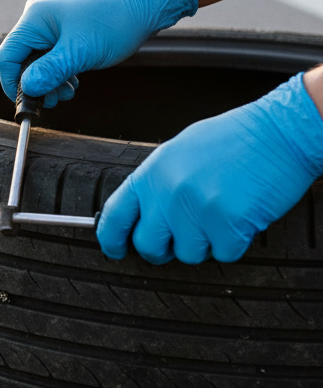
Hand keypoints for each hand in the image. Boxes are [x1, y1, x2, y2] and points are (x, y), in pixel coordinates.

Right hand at [0, 0, 197, 106]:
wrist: (144, 5)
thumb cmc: (114, 23)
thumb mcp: (80, 52)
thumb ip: (50, 72)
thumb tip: (27, 89)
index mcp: (34, 18)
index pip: (7, 56)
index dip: (13, 83)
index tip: (28, 103)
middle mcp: (37, 19)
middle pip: (21, 60)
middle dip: (36, 84)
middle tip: (55, 100)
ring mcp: (49, 25)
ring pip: (35, 62)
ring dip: (48, 81)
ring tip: (68, 92)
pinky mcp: (62, 32)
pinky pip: (49, 58)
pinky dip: (57, 73)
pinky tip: (72, 82)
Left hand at [97, 73, 322, 263]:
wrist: (278, 133)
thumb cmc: (232, 141)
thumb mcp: (177, 154)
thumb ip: (156, 185)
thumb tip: (143, 215)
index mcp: (151, 173)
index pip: (115, 215)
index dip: (110, 239)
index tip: (115, 250)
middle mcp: (168, 193)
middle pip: (148, 245)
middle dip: (164, 248)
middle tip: (183, 235)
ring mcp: (196, 210)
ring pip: (188, 254)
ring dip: (205, 243)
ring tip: (219, 214)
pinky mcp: (227, 225)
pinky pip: (223, 254)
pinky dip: (234, 243)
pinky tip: (239, 216)